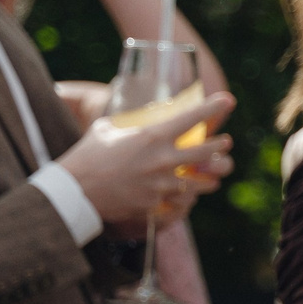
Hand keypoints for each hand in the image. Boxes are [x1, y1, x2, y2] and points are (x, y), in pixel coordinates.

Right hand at [54, 92, 233, 229]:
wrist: (74, 191)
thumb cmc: (87, 155)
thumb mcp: (108, 129)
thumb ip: (128, 124)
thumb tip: (135, 116)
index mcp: (152, 137)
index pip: (191, 119)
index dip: (212, 108)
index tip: (227, 100)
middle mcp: (162, 160)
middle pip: (205, 153)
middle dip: (219, 146)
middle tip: (226, 141)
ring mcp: (161, 184)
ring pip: (197, 183)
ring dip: (207, 179)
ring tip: (213, 176)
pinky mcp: (155, 204)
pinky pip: (175, 202)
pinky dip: (179, 199)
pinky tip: (183, 197)